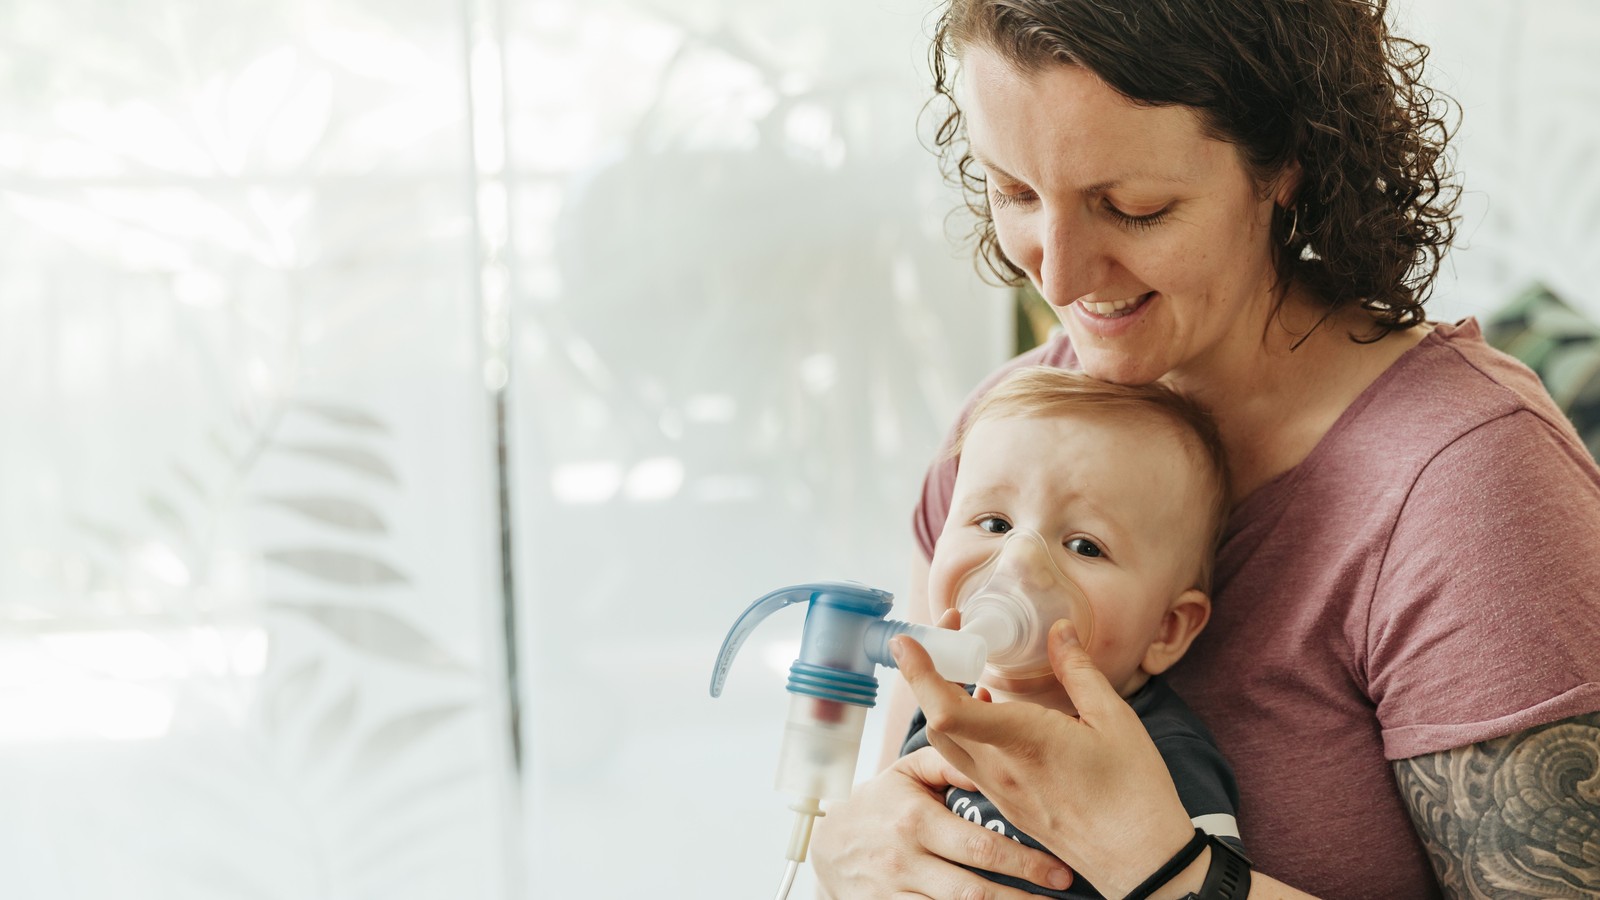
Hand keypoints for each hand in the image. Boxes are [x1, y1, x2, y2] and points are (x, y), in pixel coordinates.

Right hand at [809, 747, 1075, 897]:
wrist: (827, 846)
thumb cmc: (880, 803)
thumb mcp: (907, 772)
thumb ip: (949, 761)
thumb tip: (992, 756)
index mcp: (915, 819)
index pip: (978, 847)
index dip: (1023, 862)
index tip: (1060, 870)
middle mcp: (904, 860)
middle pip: (973, 891)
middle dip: (1023, 899)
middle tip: (1061, 899)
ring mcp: (893, 893)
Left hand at [892, 621, 1197, 897]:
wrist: (1140, 861)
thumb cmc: (1133, 792)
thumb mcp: (1114, 719)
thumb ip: (1079, 670)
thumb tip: (1059, 630)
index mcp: (1021, 741)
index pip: (945, 709)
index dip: (919, 672)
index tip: (907, 639)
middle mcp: (998, 768)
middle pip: (935, 721)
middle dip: (929, 674)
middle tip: (949, 637)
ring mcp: (999, 790)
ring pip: (946, 744)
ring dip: (942, 703)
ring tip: (964, 668)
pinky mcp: (1006, 804)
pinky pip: (966, 763)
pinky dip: (963, 730)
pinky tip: (989, 710)